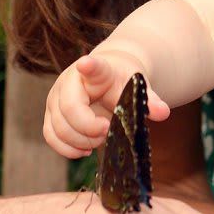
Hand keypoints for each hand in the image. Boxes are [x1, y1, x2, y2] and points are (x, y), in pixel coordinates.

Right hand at [44, 52, 169, 157]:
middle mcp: (68, 81)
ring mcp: (56, 98)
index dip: (89, 67)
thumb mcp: (136, 87)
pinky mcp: (51, 114)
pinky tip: (85, 149)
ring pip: (58, 127)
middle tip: (108, 130)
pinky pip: (50, 136)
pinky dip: (67, 149)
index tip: (86, 63)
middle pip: (70, 111)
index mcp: (95, 69)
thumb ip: (149, 100)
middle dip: (90, 130)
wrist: (106, 77)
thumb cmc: (121, 81)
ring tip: (99, 140)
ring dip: (80, 142)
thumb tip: (163, 112)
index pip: (91, 67)